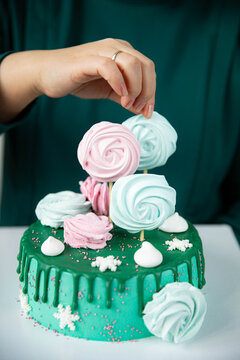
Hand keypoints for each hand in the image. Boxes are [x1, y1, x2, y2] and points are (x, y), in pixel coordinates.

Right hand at [37, 38, 155, 117]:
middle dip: (147, 91)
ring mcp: (102, 51)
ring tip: (125, 103)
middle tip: (137, 108)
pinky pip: (110, 66)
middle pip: (145, 65)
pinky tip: (119, 95)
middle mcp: (116, 47)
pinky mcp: (88, 59)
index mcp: (123, 52)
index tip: (147, 111)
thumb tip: (141, 109)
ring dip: (135, 88)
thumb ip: (125, 97)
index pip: (148, 69)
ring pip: (132, 64)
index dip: (151, 91)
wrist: (48, 74)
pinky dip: (119, 82)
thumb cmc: (79, 80)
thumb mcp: (108, 90)